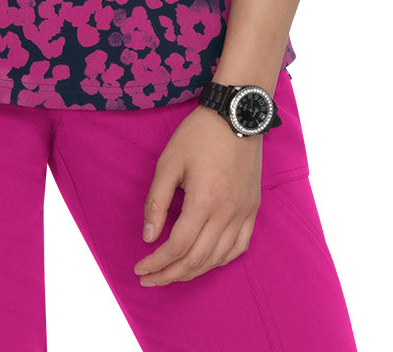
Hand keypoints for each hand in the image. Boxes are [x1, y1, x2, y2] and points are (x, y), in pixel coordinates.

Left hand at [134, 106, 262, 285]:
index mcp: (204, 201)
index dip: (157, 262)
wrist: (236, 114)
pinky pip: (239, 247)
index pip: (178, 246)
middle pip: (197, 258)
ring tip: (171, 274)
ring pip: (218, 257)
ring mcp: (244, 212)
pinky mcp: (253, 208)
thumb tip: (148, 237)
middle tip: (149, 279)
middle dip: (170, 274)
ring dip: (193, 271)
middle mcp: (227, 212)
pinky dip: (220, 260)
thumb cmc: (198, 135)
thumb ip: (157, 201)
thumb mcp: (169, 162)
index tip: (139, 267)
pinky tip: (205, 262)